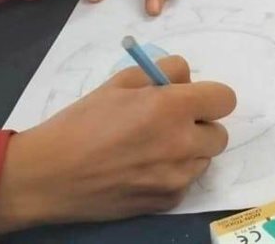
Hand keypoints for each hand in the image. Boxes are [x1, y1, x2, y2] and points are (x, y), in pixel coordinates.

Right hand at [0, 56, 235, 232]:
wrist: (50, 175)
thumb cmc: (80, 123)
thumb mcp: (118, 82)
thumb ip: (160, 72)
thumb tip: (184, 79)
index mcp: (171, 108)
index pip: (225, 99)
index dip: (209, 96)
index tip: (189, 99)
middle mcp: (182, 144)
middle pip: (219, 134)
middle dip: (199, 125)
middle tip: (167, 123)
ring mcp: (177, 178)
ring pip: (203, 159)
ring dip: (188, 151)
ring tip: (150, 148)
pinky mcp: (167, 202)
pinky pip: (184, 182)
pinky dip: (171, 174)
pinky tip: (140, 170)